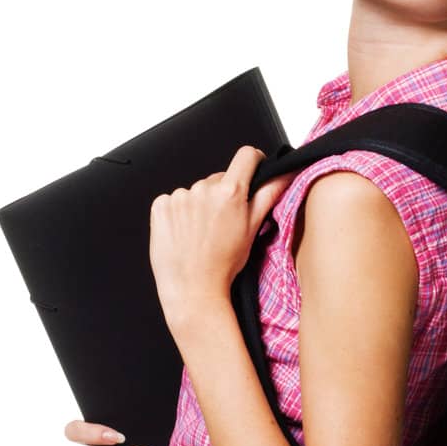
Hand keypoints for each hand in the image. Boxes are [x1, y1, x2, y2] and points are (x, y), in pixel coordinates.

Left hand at [148, 146, 295, 329]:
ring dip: (200, 205)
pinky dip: (180, 212)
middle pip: (219, 178)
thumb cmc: (223, 265)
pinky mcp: (161, 206)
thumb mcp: (252, 230)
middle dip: (223, 194)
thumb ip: (269, 196)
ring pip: (196, 191)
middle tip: (223, 223)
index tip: (252, 171)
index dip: (253, 162)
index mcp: (230, 193)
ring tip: (201, 232)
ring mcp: (179, 196)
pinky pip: (174, 199)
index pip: (246, 156)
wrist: (192, 290)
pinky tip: (185, 232)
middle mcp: (203, 189)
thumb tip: (286, 174)